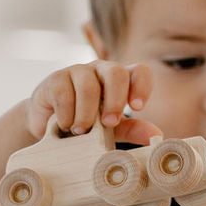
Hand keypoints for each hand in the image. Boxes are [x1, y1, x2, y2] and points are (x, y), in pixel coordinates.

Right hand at [26, 61, 161, 145]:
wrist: (49, 127)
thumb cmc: (87, 125)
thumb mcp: (112, 130)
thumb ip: (133, 129)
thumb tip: (157, 134)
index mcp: (120, 81)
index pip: (139, 71)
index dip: (142, 86)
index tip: (137, 108)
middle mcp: (101, 70)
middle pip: (115, 72)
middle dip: (115, 100)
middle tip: (109, 124)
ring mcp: (77, 71)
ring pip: (88, 85)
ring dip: (86, 114)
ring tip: (81, 132)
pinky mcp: (56, 79)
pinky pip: (64, 94)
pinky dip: (67, 115)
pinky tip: (66, 126)